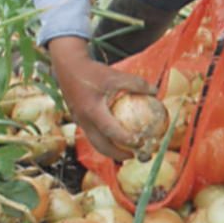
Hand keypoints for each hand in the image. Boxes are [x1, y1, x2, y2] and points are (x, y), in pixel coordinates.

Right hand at [48, 37, 156, 161]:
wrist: (68, 67)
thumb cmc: (92, 71)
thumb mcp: (115, 76)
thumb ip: (136, 84)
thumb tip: (155, 91)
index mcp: (92, 111)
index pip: (110, 131)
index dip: (125, 139)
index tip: (140, 142)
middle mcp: (84, 120)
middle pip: (100, 146)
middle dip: (117, 154)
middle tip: (134, 155)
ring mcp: (79, 121)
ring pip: (94, 142)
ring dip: (110, 149)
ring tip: (126, 151)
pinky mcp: (78, 119)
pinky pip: (92, 134)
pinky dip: (104, 139)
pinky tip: (115, 136)